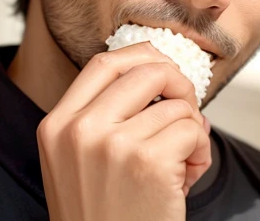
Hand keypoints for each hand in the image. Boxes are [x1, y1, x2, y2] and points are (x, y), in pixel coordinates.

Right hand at [37, 43, 211, 220]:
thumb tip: (161, 73)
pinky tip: (188, 174)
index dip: (140, 55)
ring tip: (183, 158)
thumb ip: (107, 114)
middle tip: (186, 105)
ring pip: (176, 104)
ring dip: (192, 127)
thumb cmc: (103, 214)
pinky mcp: (147, 163)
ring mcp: (112, 145)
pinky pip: (192, 129)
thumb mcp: (81, 159)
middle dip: (178, 82)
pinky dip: (201, 149)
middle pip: (145, 71)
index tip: (161, 63)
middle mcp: (80, 130)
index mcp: (58, 125)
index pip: (104, 63)